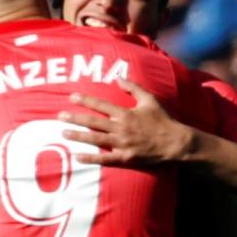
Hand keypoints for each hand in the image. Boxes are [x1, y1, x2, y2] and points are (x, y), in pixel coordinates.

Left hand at [59, 79, 190, 165]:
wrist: (176, 143)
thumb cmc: (163, 120)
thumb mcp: (150, 99)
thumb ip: (133, 87)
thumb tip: (118, 78)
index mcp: (125, 113)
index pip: (101, 105)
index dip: (85, 101)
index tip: (71, 97)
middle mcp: (121, 128)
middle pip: (93, 122)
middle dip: (75, 118)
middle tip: (60, 116)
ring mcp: (122, 144)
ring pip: (95, 140)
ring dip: (78, 136)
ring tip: (63, 133)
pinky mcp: (125, 158)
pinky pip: (104, 159)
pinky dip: (90, 158)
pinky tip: (77, 157)